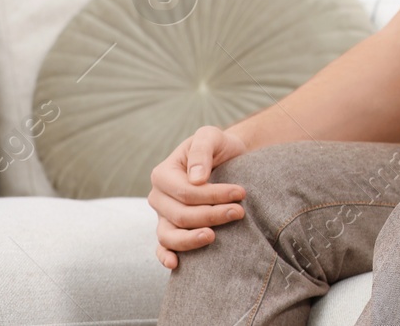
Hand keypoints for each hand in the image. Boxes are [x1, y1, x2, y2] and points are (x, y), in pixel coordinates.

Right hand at [148, 125, 248, 268]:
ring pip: (170, 235)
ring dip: (192, 239)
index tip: (241, 193)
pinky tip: (176, 263)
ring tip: (214, 237)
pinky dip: (165, 257)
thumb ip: (202, 150)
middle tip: (239, 212)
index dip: (213, 195)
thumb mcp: (211, 136)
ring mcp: (162, 216)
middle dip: (211, 215)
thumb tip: (196, 179)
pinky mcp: (170, 230)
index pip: (186, 192)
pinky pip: (162, 247)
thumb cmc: (218, 147)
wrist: (227, 159)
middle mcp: (158, 197)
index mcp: (163, 174)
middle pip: (181, 215)